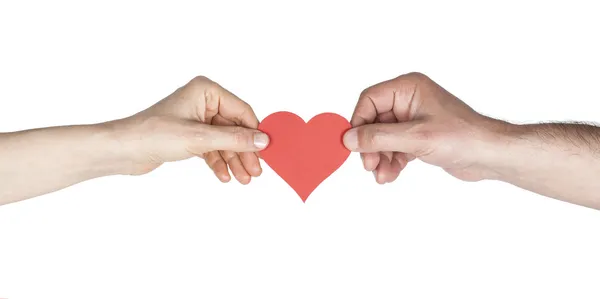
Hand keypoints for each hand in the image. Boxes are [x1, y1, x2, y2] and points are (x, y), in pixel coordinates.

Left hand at [111, 76, 268, 183]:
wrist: (122, 150)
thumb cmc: (152, 134)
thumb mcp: (199, 138)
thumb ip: (234, 140)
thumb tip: (263, 141)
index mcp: (206, 90)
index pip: (241, 111)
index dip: (254, 133)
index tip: (266, 152)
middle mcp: (203, 101)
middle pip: (234, 128)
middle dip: (244, 152)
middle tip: (255, 172)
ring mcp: (196, 119)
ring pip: (224, 141)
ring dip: (233, 160)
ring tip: (242, 179)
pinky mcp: (189, 136)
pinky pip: (212, 148)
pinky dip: (218, 162)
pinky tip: (224, 176)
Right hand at [343, 72, 507, 182]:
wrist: (490, 155)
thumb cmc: (462, 138)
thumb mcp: (415, 138)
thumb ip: (378, 138)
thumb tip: (348, 138)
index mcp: (408, 88)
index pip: (369, 100)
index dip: (359, 123)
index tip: (354, 146)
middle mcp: (408, 99)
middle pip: (373, 121)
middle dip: (371, 146)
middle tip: (370, 166)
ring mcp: (413, 118)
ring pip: (382, 137)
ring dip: (380, 157)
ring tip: (383, 176)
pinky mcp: (418, 135)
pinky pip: (394, 146)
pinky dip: (391, 161)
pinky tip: (392, 174)